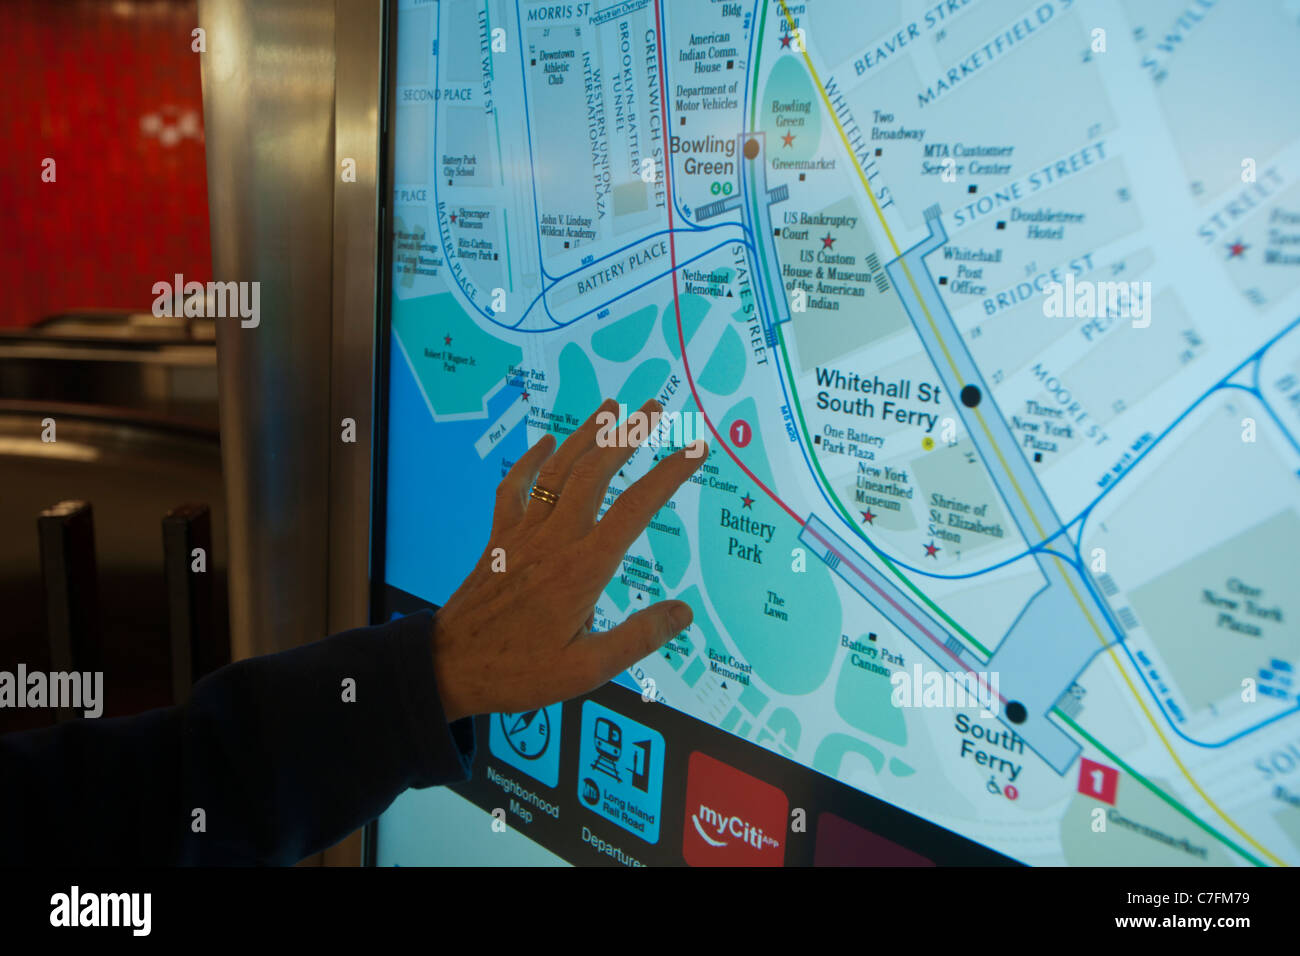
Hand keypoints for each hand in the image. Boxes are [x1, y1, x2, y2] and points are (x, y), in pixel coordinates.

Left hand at [430, 398, 707, 721]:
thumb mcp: (586, 670)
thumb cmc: (519, 672)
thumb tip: (683, 612)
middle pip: (594, 473)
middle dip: (627, 436)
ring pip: (557, 472)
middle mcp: (554, 541)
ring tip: (610, 407)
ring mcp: (523, 535)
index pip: (635, 509)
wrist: (448, 666)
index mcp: (583, 569)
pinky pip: (515, 490)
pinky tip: (545, 444)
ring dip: (585, 435)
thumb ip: (637, 639)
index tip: (694, 449)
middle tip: (655, 409)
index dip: (668, 475)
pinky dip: (530, 463)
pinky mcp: (499, 539)